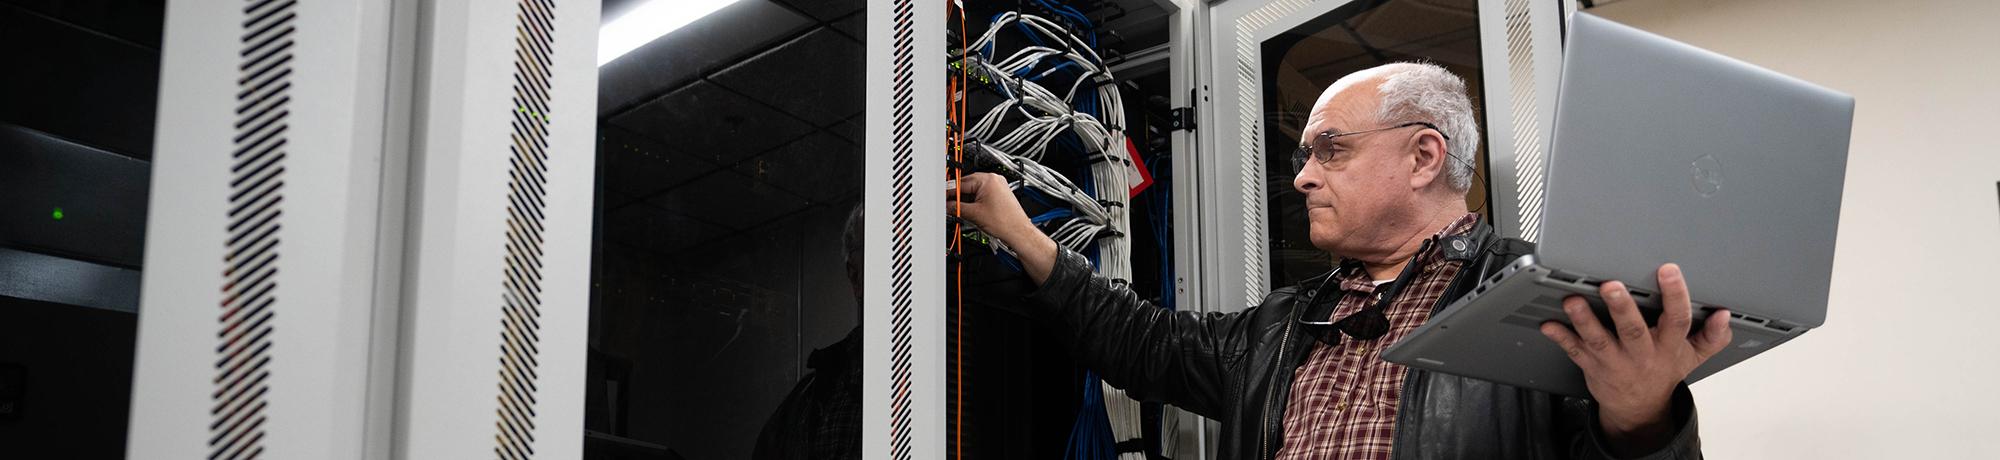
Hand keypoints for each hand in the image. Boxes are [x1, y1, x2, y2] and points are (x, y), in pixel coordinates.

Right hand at [949, 173, 1032, 238]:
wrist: (1018, 232)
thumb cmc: (1005, 222)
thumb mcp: (974, 214)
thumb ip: (956, 208)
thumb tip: (947, 205)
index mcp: (988, 180)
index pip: (961, 183)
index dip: (949, 192)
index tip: (942, 197)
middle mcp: (994, 179)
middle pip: (967, 184)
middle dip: (957, 195)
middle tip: (948, 204)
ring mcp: (998, 186)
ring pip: (974, 189)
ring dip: (966, 199)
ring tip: (960, 209)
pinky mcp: (1000, 193)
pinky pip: (982, 193)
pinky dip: (974, 201)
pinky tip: (969, 209)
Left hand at [1539, 263, 1731, 454]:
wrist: (1638, 406)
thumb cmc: (1663, 371)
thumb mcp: (1694, 356)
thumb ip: (1712, 336)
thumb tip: (1725, 316)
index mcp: (1668, 346)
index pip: (1676, 320)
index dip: (1674, 295)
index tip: (1668, 271)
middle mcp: (1641, 353)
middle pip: (1633, 329)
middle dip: (1622, 307)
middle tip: (1611, 285)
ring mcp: (1614, 360)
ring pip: (1599, 339)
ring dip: (1585, 320)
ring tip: (1574, 302)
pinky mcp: (1591, 364)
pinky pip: (1574, 351)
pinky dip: (1561, 337)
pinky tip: (1549, 324)